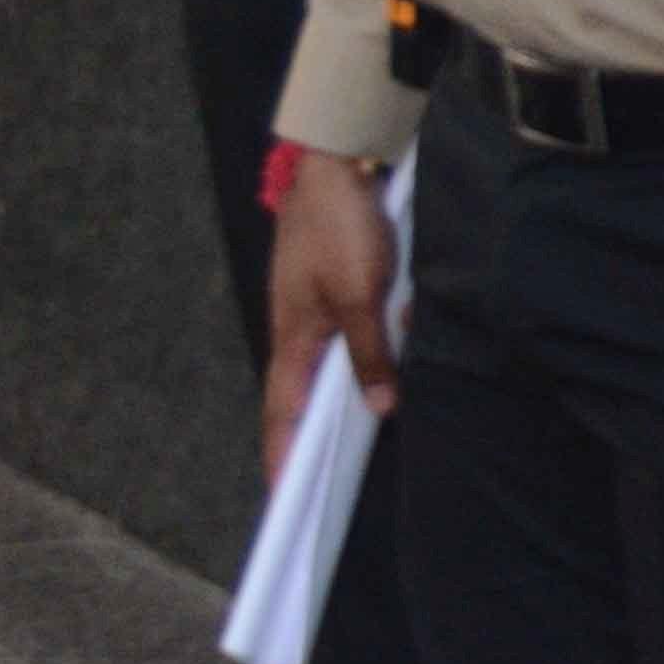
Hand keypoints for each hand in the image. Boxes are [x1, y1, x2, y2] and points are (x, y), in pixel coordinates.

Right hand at [260, 147, 400, 479]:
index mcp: (293, 340)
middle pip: (299, 401)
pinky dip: (359, 363)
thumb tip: (379, 408)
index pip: (281, 415)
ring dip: (338, 402)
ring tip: (352, 439)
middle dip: (306, 443)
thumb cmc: (339, 229)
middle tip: (317, 483)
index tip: (282, 497)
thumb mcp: (362, 296)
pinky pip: (344, 343)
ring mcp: (313, 313)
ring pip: (325, 371)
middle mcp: (298, 333)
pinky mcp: (332, 294)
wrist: (335, 166)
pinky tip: (382, 367)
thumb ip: (371, 354)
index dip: (281, 457)